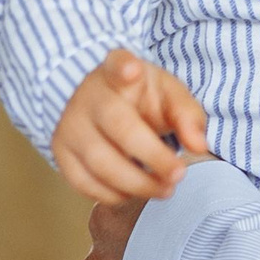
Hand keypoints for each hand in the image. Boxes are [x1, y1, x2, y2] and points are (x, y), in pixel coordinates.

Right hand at [53, 52, 209, 206]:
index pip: (116, 64)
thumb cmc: (139, 100)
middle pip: (118, 127)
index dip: (123, 67)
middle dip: (153, 157)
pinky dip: (113, 195)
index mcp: (116, 74)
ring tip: (164, 189)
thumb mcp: (167, 96)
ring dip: (137, 184)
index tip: (132, 70)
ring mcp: (70, 125)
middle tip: (179, 174)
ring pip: (100, 162)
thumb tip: (198, 146)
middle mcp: (88, 97)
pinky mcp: (61, 152)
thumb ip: (187, 117)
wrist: (98, 105)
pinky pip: (84, 183)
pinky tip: (134, 192)